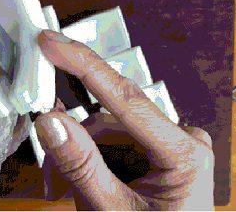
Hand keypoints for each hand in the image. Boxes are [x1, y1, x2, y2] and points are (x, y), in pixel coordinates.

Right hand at [34, 30, 214, 210]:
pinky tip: (80, 190)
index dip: (85, 66)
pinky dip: (96, 165)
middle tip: (50, 183)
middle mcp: (186, 140)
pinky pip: (122, 147)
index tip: (51, 41)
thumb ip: (81, 165)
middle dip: (76, 145)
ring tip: (63, 194)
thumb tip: (48, 118)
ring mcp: (178, 147)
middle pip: (114, 122)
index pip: (127, 99)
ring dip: (82, 160)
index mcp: (185, 152)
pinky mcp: (167, 156)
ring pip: (112, 136)